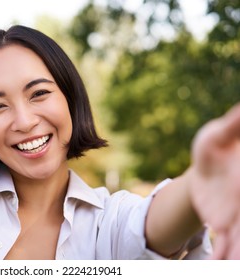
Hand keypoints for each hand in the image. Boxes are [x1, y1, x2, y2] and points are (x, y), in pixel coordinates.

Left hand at [190, 103, 239, 258]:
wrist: (205, 167)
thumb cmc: (214, 148)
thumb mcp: (218, 134)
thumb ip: (233, 125)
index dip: (235, 196)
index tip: (219, 221)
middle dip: (238, 240)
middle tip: (231, 257)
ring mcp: (236, 213)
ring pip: (238, 235)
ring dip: (234, 251)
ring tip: (226, 263)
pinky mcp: (224, 223)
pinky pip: (226, 240)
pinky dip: (224, 252)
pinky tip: (218, 263)